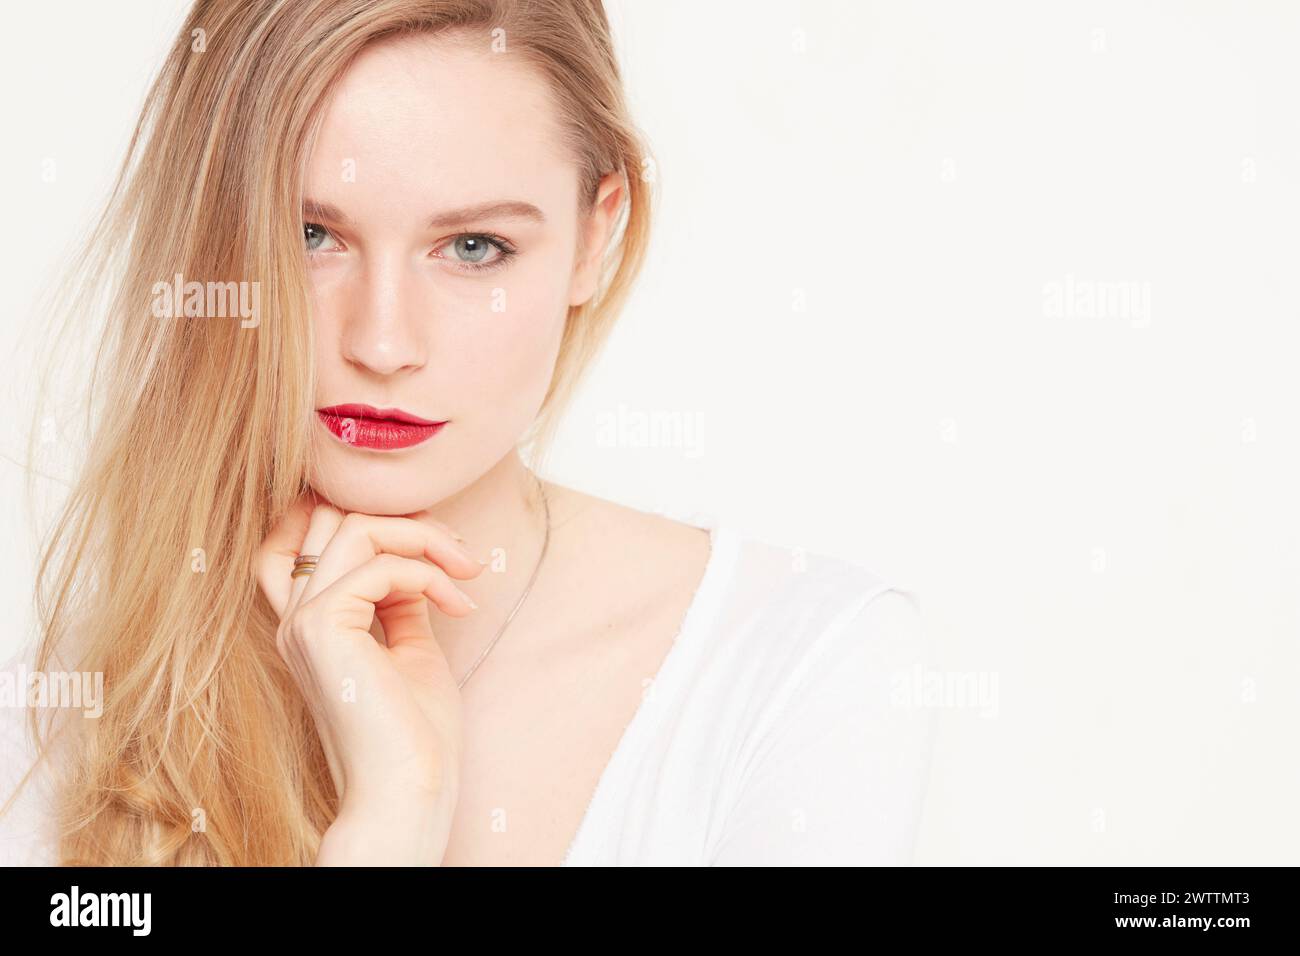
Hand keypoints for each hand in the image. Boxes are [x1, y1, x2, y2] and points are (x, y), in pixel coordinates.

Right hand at [256, 495, 485, 863]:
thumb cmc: (415, 734)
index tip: (431, 538)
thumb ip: (403, 599)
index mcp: (308, 621)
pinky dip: (429, 574)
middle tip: (462, 554)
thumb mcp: (411, 646)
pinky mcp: (323, 629)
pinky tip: (459, 606)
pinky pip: (380, 566)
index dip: (365, 513)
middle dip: (408, 520)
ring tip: (468, 571)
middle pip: (333, 517)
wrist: (406, 791)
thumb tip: (420, 557)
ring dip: (426, 539)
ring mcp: (302, 621)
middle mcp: (295, 616)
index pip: (306, 532)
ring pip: (356, 528)